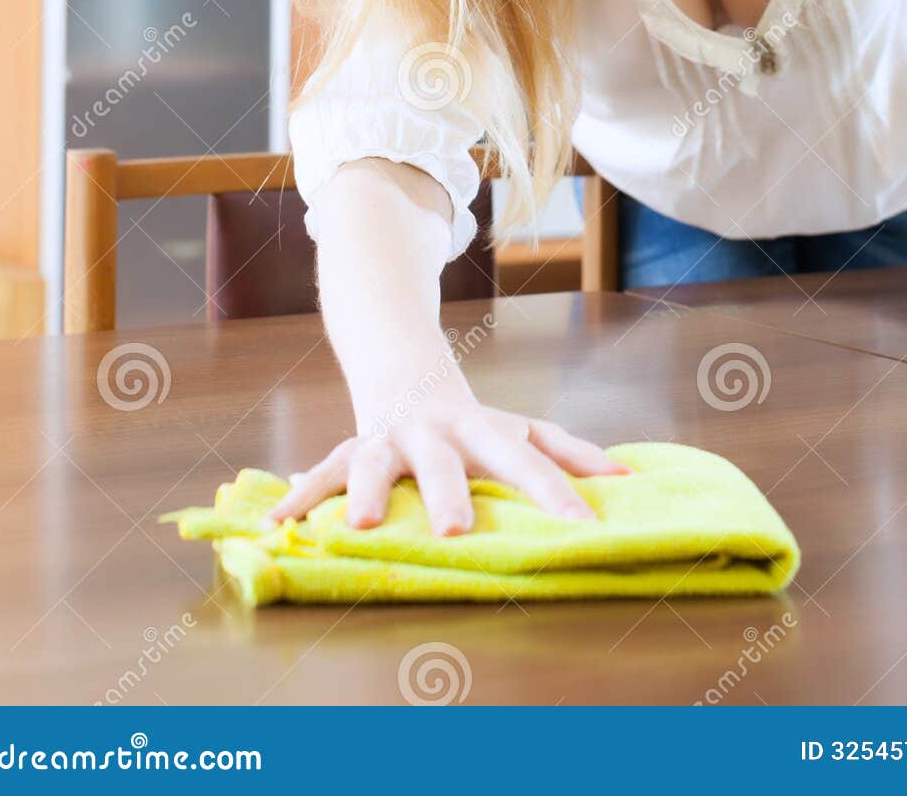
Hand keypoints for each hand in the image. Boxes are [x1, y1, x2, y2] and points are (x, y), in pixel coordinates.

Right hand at [264, 399, 632, 535]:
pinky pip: (323, 474)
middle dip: (448, 495)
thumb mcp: (521, 429)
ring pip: (377, 464)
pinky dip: (299, 499)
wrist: (405, 375)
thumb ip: (570, 454)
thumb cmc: (474, 424)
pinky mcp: (352, 450)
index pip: (527, 461)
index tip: (583, 527)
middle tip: (454, 532)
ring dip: (370, 492)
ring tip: (366, 525)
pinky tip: (278, 526)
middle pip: (445, 463)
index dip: (555, 493)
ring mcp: (390, 441)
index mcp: (484, 430)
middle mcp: (436, 434)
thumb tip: (628, 476)